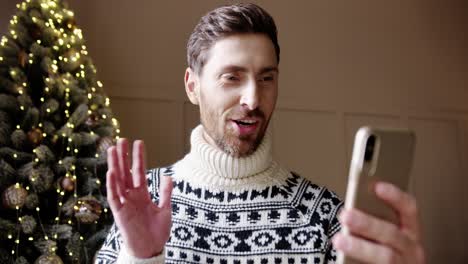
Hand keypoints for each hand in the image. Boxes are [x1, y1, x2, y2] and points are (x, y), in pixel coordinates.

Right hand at [106, 138, 172, 257]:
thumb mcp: (165, 209)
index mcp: (142, 194)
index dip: (139, 158)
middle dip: (123, 157)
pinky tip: (111, 172)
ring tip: (113, 149)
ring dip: (115, 165)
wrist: (151, 249)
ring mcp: (125, 203)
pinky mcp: (120, 213)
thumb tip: (169, 176)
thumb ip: (166, 193)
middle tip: (121, 139)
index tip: (139, 142)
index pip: (139, 172)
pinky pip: (114, 197)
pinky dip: (112, 185)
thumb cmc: (157, 231)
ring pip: (117, 181)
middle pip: (125, 172)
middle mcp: (131, 196)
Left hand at [332, 182, 424, 263]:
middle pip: (391, 233)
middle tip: (345, 215)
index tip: (377, 186)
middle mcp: (411, 248)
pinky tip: (342, 259)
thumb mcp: (383, 234)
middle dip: (367, 223)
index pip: (408, 209)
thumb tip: (351, 210)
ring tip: (338, 240)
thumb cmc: (382, 249)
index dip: (395, 197)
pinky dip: (356, 262)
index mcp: (409, 231)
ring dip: (359, 247)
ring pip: (385, 256)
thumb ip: (373, 223)